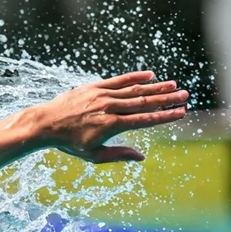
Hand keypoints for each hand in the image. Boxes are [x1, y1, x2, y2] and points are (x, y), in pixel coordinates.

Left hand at [32, 70, 187, 163]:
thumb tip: (141, 157)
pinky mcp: (94, 86)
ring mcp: (102, 95)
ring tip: (173, 85)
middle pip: (144, 102)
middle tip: (185, 95)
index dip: (165, 117)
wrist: (45, 123)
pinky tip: (150, 75)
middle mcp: (109, 107)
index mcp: (111, 125)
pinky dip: (135, 77)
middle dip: (166, 99)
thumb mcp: (93, 155)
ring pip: (134, 89)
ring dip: (156, 87)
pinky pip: (118, 80)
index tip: (181, 113)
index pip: (145, 120)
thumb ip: (118, 155)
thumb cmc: (69, 143)